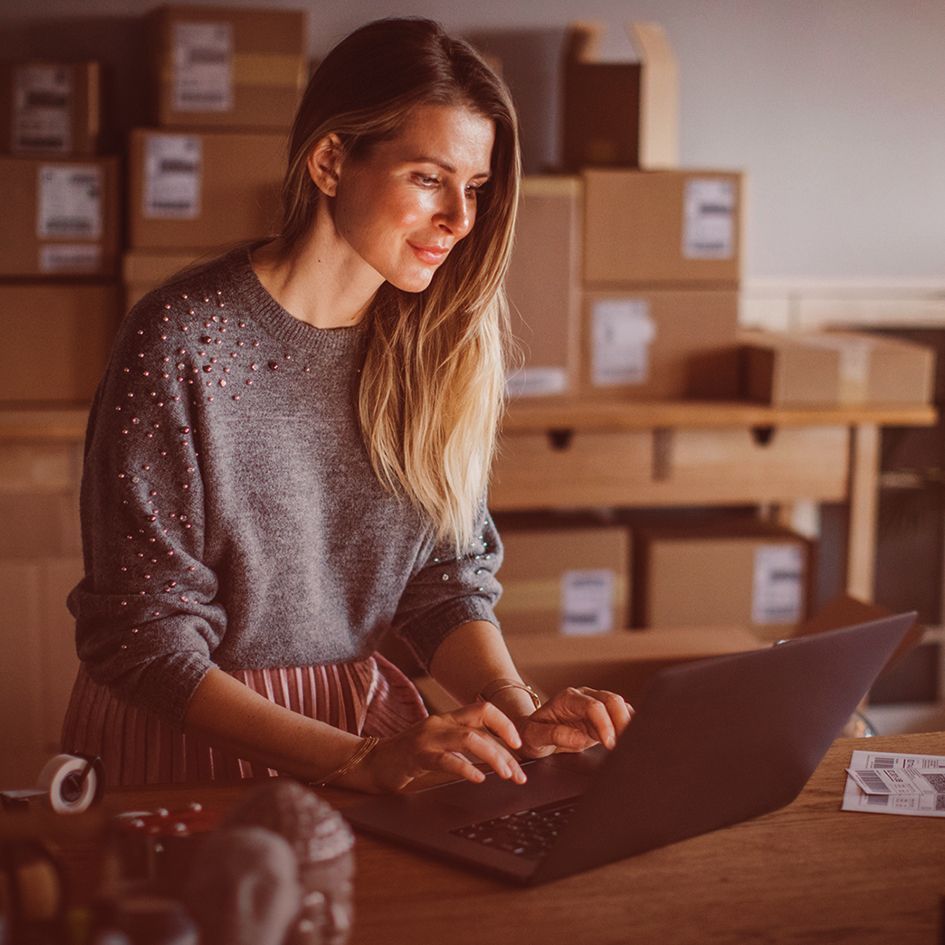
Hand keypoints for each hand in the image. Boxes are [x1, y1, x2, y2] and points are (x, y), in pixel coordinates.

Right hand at [352, 702, 527, 793]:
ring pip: (470, 739)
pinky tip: (478, 779)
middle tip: (519, 773)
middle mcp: (441, 722)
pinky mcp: (417, 755)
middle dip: (506, 749)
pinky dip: (466, 768)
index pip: (484, 709)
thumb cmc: (408, 757)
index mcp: (448, 719)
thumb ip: (462, 746)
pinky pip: (446, 759)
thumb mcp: (439, 746)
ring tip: (506, 775)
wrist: (371, 762)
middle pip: (482, 724)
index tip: (519, 744)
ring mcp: (429, 737)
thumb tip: (497, 759)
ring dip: (494, 757)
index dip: (505, 723)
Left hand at [517, 687, 633, 758]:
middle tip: (626, 744)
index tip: (610, 743)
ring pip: (620, 706)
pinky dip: (629, 726)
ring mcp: (596, 705)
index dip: (604, 724)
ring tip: (630, 745)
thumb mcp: (534, 736)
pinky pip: (622, 716)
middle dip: (622, 721)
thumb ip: (554, 735)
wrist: (534, 734)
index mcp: (567, 699)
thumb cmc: (532, 734)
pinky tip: (630, 740)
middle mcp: (584, 697)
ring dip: (628, 723)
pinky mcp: (604, 717)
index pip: (593, 706)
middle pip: (612, 700)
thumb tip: (579, 738)